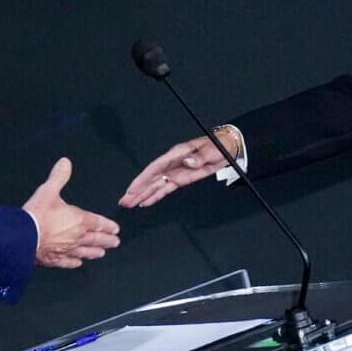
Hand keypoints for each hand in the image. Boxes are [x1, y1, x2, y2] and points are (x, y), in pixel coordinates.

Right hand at [23, 157, 120, 268]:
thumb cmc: (37, 215)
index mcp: (79, 219)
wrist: (22, 237)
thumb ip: (59, 177)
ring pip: (85, 252)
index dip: (108, 225)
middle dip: (107, 240)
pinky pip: (68, 262)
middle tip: (115, 242)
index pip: (98, 223)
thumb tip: (65, 163)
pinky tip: (78, 263)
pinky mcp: (55, 259)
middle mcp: (76, 237)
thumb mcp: (48, 190)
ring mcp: (66, 250)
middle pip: (96, 239)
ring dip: (94, 252)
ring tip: (102, 253)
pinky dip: (74, 262)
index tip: (115, 229)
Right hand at [120, 126, 241, 206]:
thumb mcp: (211, 150)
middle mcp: (172, 163)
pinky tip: (145, 203)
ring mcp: (175, 171)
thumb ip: (199, 157)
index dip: (142, 179)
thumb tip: (188, 162)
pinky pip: (165, 189)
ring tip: (129, 204)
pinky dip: (155, 196)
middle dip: (137, 190)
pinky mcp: (181, 179)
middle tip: (125, 202)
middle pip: (151, 178)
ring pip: (155, 185)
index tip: (132, 189)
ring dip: (142, 195)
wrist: (227, 148)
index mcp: (177, 154)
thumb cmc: (218, 146)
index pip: (155, 168)